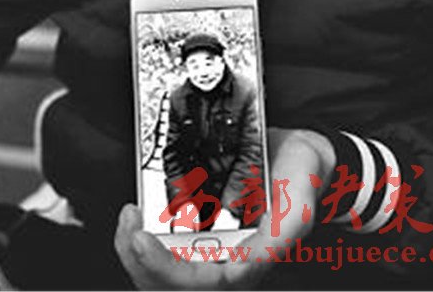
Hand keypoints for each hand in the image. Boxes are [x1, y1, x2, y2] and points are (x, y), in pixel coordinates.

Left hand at [115, 127, 335, 289]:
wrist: (304, 153)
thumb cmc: (303, 176)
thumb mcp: (299, 202)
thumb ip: (276, 239)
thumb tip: (239, 270)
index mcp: (250, 262)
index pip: (202, 285)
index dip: (169, 271)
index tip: (144, 241)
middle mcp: (227, 262)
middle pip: (173, 286)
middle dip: (144, 264)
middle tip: (131, 230)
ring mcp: (210, 250)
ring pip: (162, 276)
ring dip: (135, 255)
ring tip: (129, 220)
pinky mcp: (198, 233)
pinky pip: (162, 252)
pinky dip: (140, 239)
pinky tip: (137, 214)